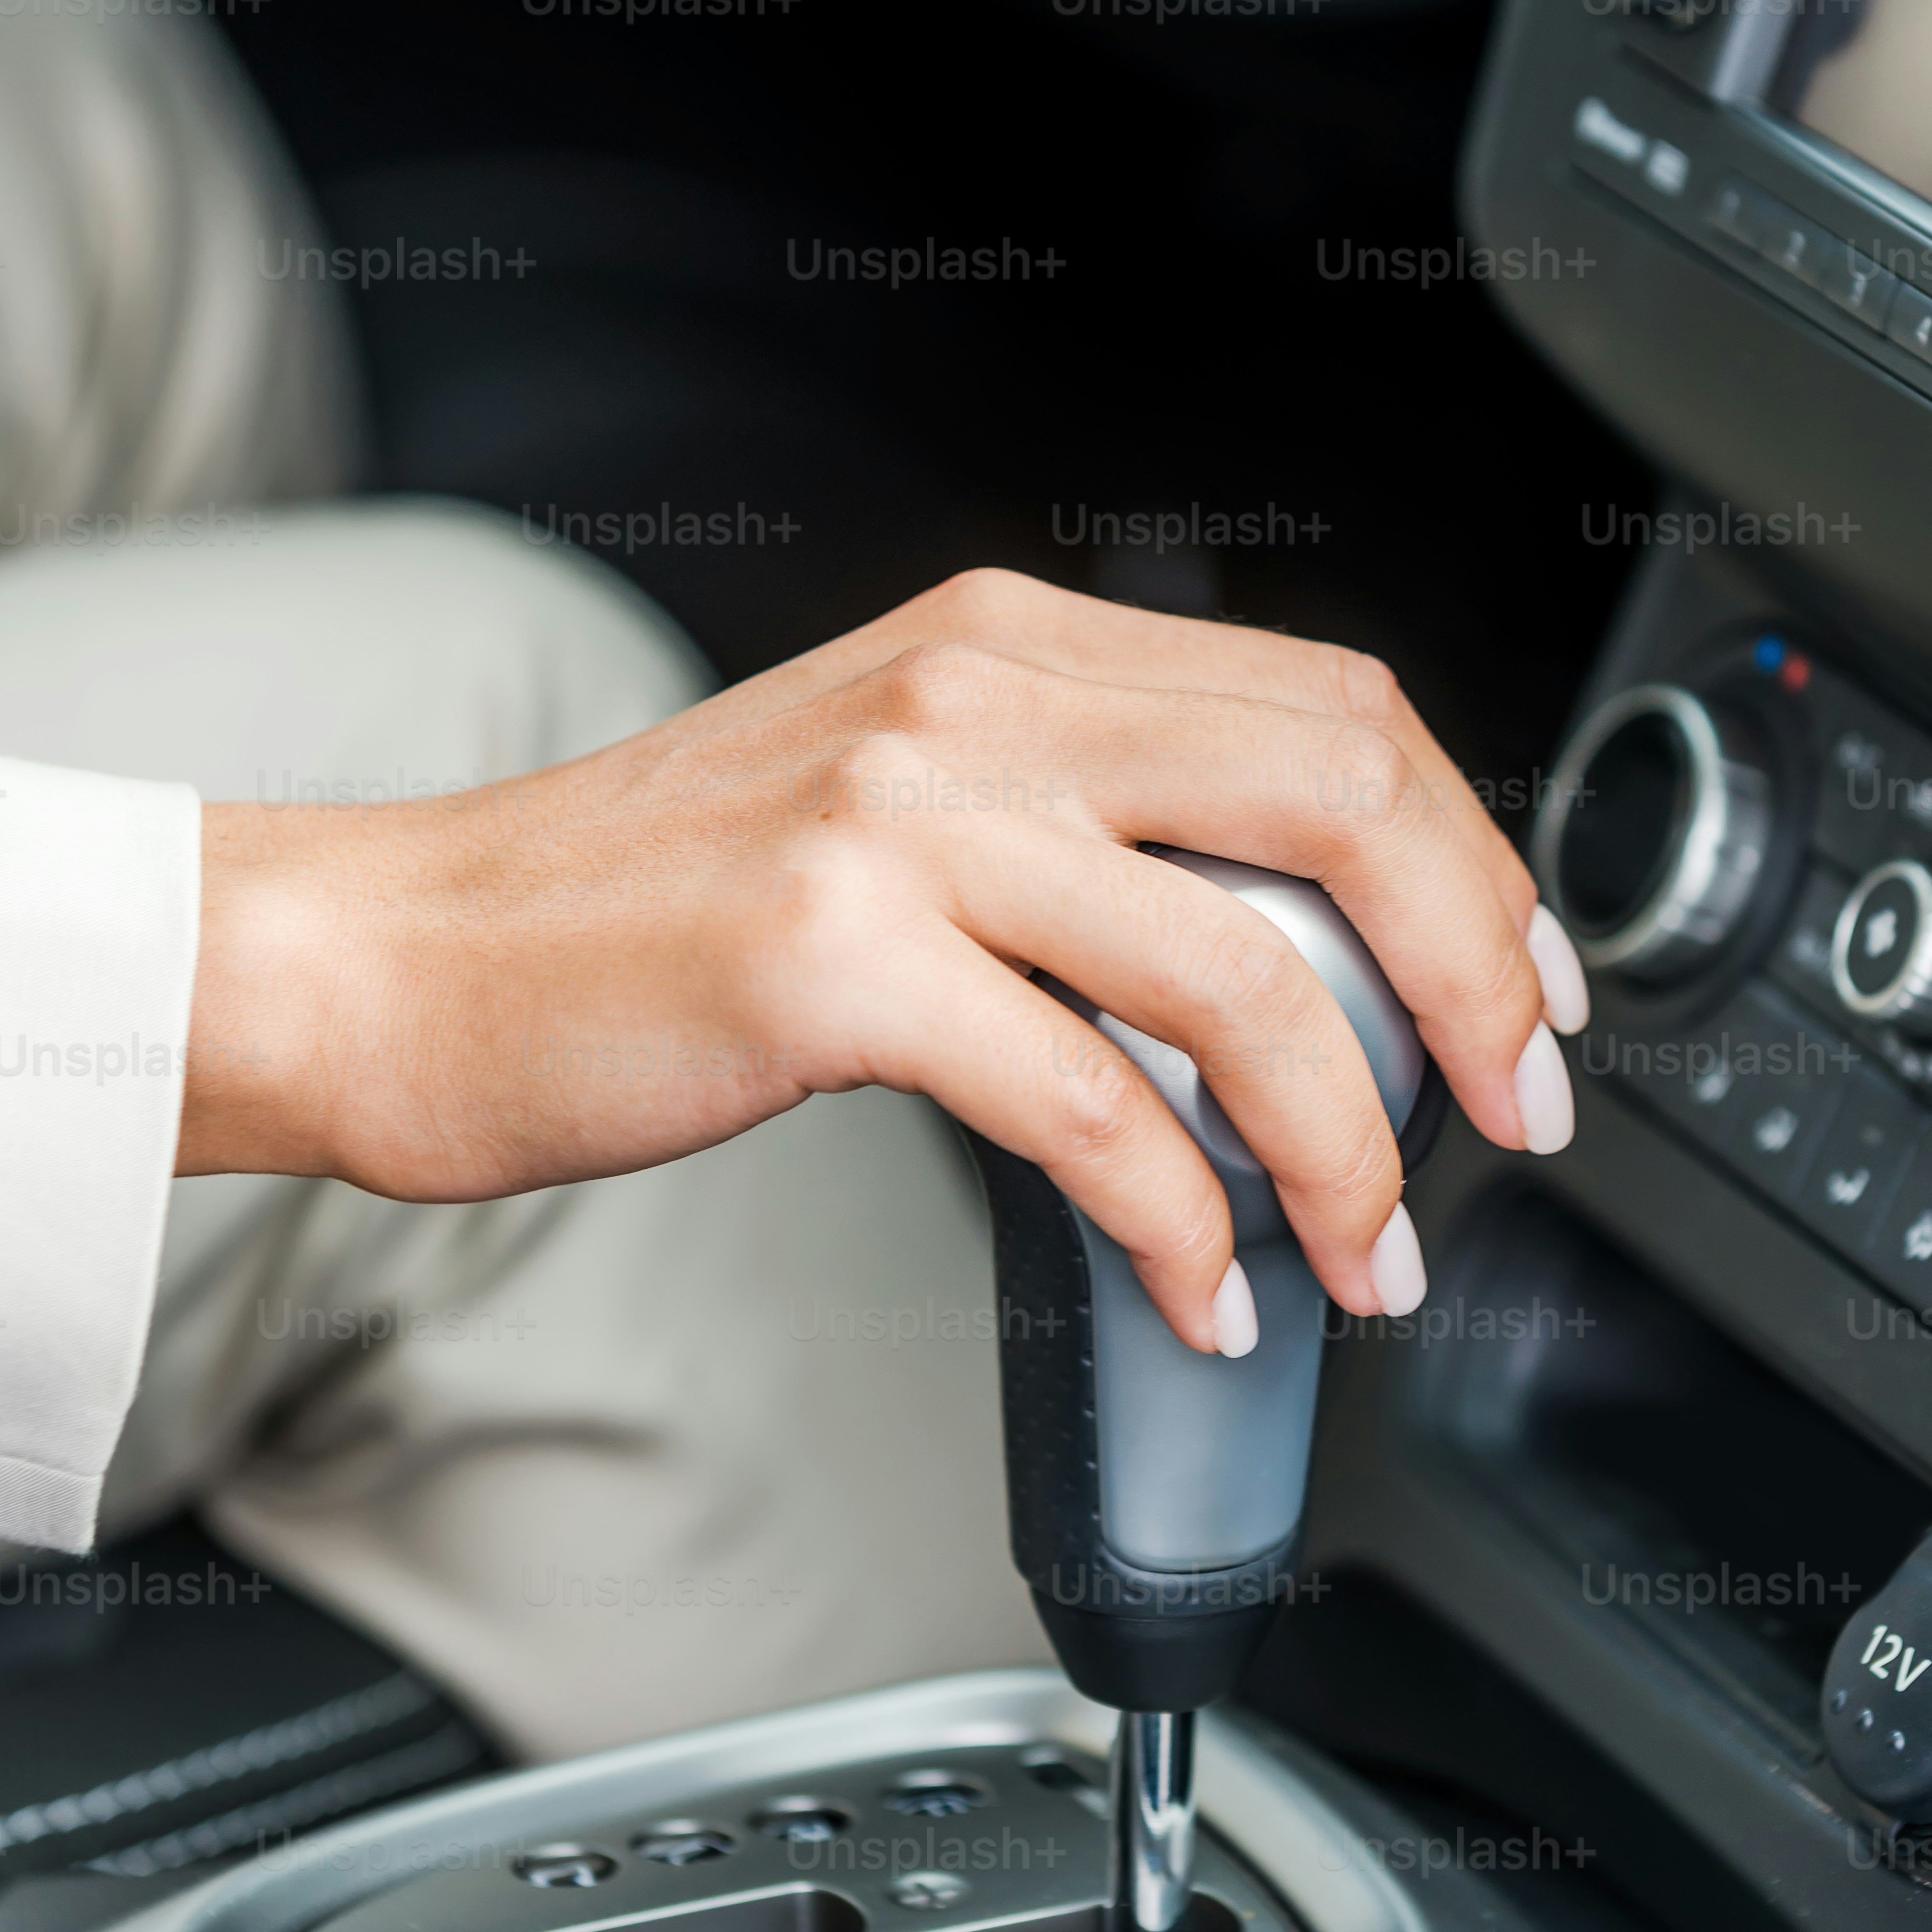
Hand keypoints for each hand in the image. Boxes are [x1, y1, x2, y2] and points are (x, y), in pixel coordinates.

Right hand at [179, 567, 1586, 1354]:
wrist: (414, 952)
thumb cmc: (649, 902)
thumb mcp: (897, 792)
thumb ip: (1080, 818)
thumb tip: (1291, 946)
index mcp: (1009, 645)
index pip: (1335, 713)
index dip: (1471, 858)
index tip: (1517, 990)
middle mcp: (974, 699)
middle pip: (1343, 804)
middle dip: (1473, 978)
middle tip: (1511, 1114)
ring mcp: (905, 824)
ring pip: (1246, 974)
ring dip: (1351, 1142)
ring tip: (1369, 1249)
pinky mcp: (837, 965)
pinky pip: (1096, 1111)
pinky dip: (1188, 1224)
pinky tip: (1208, 1286)